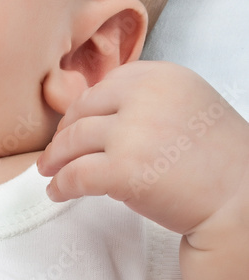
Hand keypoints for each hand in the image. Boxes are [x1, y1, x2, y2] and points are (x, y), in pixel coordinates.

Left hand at [36, 60, 248, 247]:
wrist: (245, 203)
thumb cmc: (219, 161)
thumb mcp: (188, 105)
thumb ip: (149, 99)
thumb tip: (97, 112)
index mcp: (162, 76)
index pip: (107, 86)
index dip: (85, 109)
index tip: (75, 124)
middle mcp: (146, 97)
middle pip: (84, 111)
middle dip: (65, 133)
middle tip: (54, 151)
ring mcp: (132, 133)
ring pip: (73, 142)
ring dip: (55, 158)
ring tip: (49, 171)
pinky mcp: (123, 170)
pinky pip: (76, 175)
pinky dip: (61, 184)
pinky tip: (58, 192)